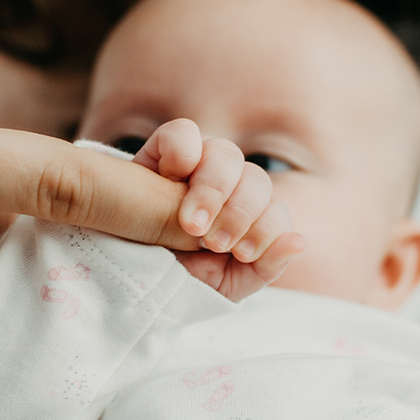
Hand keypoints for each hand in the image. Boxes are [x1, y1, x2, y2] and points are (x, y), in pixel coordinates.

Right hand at [133, 119, 304, 300]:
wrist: (120, 277)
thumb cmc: (172, 281)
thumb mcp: (221, 287)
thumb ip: (264, 268)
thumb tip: (299, 241)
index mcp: (243, 218)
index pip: (275, 209)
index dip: (266, 228)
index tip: (240, 253)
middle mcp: (224, 188)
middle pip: (256, 179)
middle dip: (241, 213)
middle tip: (213, 242)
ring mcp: (193, 167)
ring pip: (226, 153)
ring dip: (214, 190)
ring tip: (191, 224)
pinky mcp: (160, 152)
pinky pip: (183, 133)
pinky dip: (184, 151)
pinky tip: (171, 179)